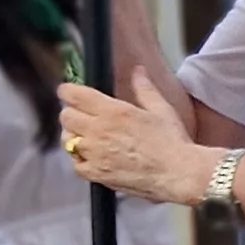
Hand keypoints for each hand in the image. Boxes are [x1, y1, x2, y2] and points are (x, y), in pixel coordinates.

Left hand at [58, 72, 211, 205]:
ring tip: (88, 137)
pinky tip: (93, 157)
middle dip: (72, 113)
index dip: (68, 91)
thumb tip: (138, 71)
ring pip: (67, 140)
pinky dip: (80, 160)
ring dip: (74, 136)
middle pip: (66, 116)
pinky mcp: (97, 174)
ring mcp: (95, 154)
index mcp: (113, 111)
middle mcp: (99, 131)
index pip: (73, 95)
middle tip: (83, 115)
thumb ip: (144, 89)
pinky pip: (75, 164)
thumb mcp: (161, 109)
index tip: (69, 92)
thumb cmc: (172, 142)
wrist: (179, 174)